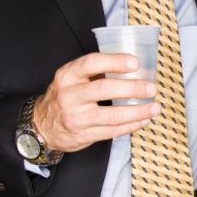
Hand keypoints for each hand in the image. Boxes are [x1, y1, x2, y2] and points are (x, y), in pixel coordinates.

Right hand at [33, 53, 159, 151]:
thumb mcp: (71, 79)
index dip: (115, 61)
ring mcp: (77, 118)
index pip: (91, 63)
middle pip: (105, 89)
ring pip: (113, 115)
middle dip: (133, 88)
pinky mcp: (84, 135)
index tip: (135, 62)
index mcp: (67, 76)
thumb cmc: (65, 97)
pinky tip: (144, 119)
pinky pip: (113, 131)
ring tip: (155, 107)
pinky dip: (132, 125)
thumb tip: (133, 66)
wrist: (42, 127)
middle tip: (151, 88)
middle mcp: (70, 96)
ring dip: (138, 111)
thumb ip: (95, 72)